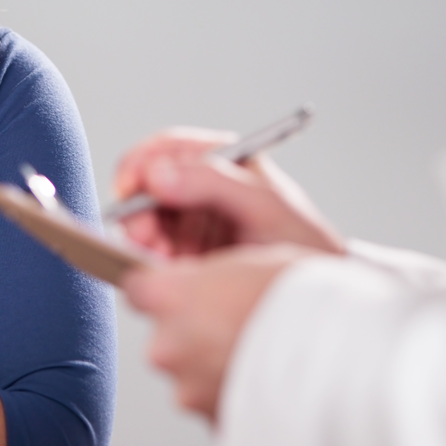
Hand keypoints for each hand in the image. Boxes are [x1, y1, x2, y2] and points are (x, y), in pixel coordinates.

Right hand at [113, 127, 344, 256]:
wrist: (317, 297)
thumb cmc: (302, 244)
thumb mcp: (265, 207)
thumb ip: (212, 182)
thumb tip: (157, 175)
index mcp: (223, 161)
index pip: (168, 148)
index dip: (142, 164)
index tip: (129, 188)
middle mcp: (202, 186)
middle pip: (147, 187)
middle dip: (137, 211)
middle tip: (141, 237)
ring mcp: (192, 222)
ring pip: (143, 221)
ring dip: (141, 240)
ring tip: (158, 260)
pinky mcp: (185, 256)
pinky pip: (151, 253)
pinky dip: (149, 261)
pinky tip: (165, 272)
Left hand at [123, 243, 314, 420]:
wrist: (344, 354)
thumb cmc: (305, 297)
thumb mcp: (250, 260)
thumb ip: (204, 277)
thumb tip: (191, 285)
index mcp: (170, 296)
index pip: (138, 287)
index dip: (164, 288)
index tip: (184, 289)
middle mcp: (167, 345)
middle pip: (166, 334)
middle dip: (193, 331)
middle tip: (239, 323)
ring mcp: (188, 389)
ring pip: (190, 372)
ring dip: (213, 365)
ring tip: (261, 351)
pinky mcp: (214, 421)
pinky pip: (216, 401)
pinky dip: (234, 392)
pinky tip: (267, 377)